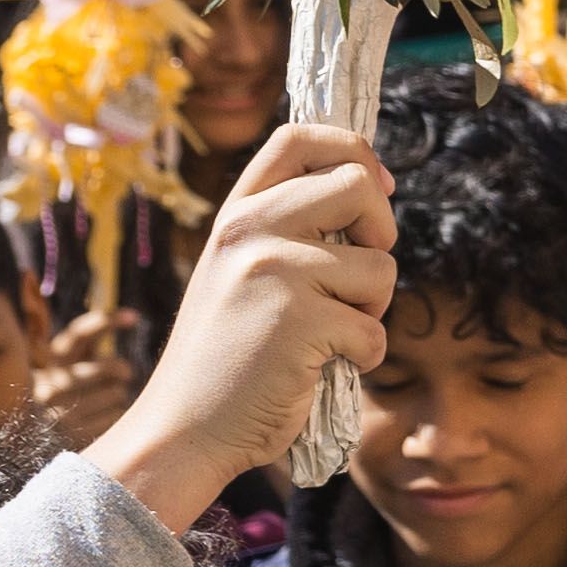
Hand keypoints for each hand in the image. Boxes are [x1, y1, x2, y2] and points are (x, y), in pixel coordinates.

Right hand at [34, 307, 146, 446]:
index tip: (134, 316)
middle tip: (122, 376)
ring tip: (100, 405)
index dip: (106, 321)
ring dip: (118, 398)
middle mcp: (50, 387)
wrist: (34, 443)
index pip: (77, 335)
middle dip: (122, 371)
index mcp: (49, 365)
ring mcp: (61, 413)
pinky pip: (119, 417)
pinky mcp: (76, 436)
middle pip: (112, 368)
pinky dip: (118, 418)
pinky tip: (101, 423)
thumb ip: (91, 345)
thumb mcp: (69, 369)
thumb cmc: (67, 396)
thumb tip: (133, 314)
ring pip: (118, 394)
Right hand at [88, 124, 395, 527]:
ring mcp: (273, 272)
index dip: (353, 152)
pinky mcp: (299, 321)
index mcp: (236, 214)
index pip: (299, 139)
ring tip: (322, 335)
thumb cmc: (229, 356)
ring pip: (381, 267)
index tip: (378, 189)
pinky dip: (362, 357)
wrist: (185, 428)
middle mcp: (249, 231)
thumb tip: (373, 191)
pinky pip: (375, 330)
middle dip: (381, 235)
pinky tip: (315, 369)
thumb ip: (287, 232)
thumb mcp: (241, 274)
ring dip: (371, 310)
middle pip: (357, 186)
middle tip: (355, 281)